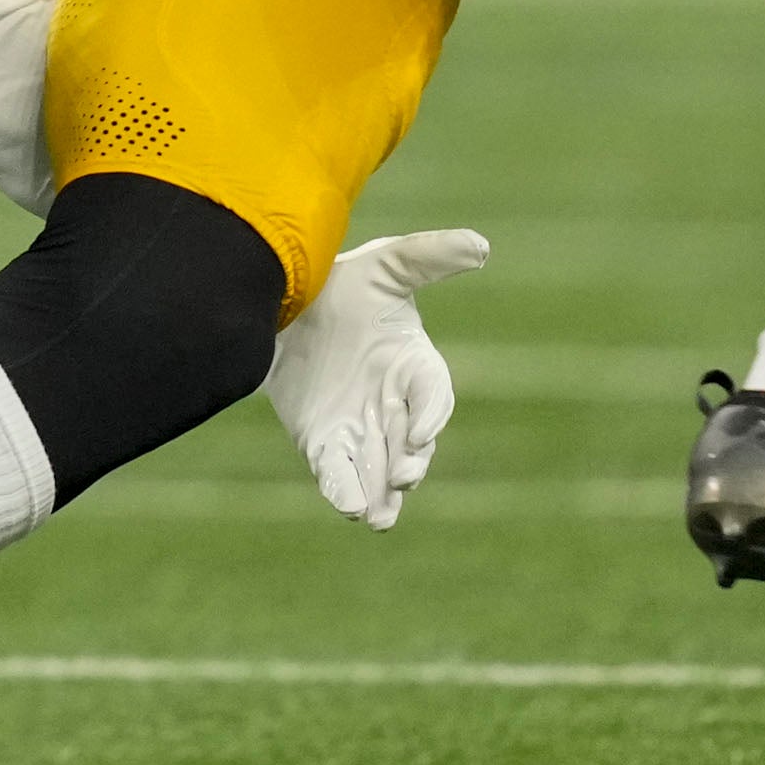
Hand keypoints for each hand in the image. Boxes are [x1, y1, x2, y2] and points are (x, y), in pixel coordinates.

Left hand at [266, 227, 488, 528]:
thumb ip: (429, 257)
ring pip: (378, 470)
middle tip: (403, 478)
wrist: (285, 305)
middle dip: (408, 465)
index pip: (433, 396)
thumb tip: (480, 246)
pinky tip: (347, 506)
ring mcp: (361, 429)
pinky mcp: (326, 444)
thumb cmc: (344, 283)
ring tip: (377, 517)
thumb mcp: (386, 265)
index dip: (430, 415)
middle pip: (409, 444)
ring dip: (382, 494)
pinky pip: (339, 474)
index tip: (419, 433)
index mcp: (415, 367)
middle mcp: (393, 405)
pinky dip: (344, 490)